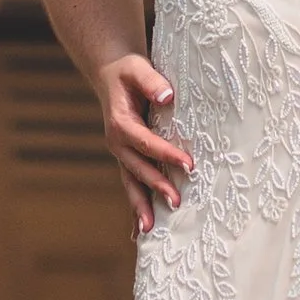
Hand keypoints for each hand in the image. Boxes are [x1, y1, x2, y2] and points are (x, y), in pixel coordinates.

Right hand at [100, 53, 193, 235]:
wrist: (110, 74)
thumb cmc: (128, 71)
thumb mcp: (138, 68)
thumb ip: (152, 82)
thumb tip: (168, 96)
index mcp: (121, 123)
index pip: (147, 142)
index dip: (167, 154)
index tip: (189, 164)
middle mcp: (117, 143)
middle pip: (137, 169)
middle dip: (156, 186)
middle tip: (177, 203)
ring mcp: (120, 153)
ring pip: (130, 183)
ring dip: (140, 205)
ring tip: (149, 231)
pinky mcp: (126, 157)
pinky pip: (131, 184)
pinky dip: (135, 206)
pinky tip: (140, 231)